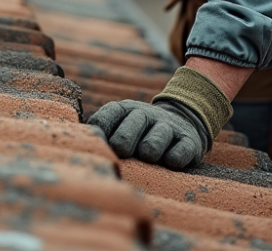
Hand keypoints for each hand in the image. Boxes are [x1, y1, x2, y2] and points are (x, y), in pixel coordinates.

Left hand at [87, 99, 210, 169]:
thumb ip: (102, 130)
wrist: (184, 121)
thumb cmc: (142, 131)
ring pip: (151, 147)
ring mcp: (169, 127)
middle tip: (124, 155)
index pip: (104, 119)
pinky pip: (178, 156)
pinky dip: (172, 162)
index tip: (102, 147)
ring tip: (148, 158)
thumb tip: (82, 143)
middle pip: (125, 135)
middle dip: (121, 149)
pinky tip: (169, 162)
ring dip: (147, 156)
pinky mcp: (190, 141)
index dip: (100, 137)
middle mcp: (146, 114)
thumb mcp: (122, 123)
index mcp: (125, 109)